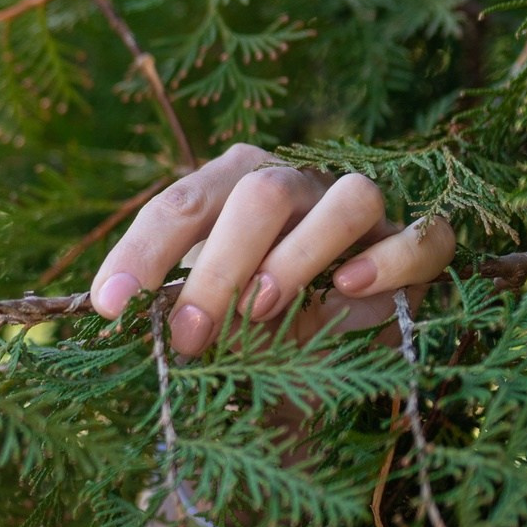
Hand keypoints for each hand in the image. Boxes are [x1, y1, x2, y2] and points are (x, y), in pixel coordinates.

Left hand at [87, 144, 455, 355]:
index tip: (109, 309)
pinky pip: (420, 236)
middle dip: (217, 269)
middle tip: (190, 340)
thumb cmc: (252, 319)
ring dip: (298, 255)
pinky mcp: (417, 242)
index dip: (141, 253)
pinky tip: (348, 294)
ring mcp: (359, 207)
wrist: (333, 344)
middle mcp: (294, 182)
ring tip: (262, 311)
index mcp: (229, 186)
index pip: (178, 204)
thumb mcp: (205, 313)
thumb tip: (105, 316)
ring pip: (344, 198)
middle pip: (258, 195)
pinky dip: (388, 261)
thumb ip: (169, 307)